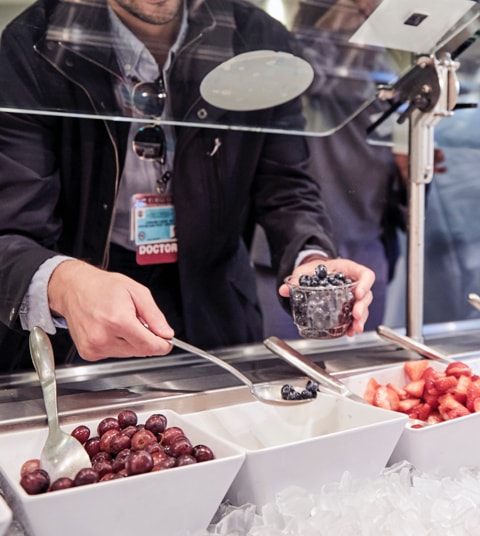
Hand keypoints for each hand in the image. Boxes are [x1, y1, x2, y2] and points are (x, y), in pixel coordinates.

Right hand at [47, 260, 174, 360]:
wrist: (74, 288)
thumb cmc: (103, 287)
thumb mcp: (137, 292)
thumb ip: (154, 315)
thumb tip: (166, 333)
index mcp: (117, 320)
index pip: (149, 346)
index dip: (163, 345)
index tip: (167, 341)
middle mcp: (103, 337)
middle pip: (140, 351)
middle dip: (147, 339)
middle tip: (140, 322)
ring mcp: (94, 347)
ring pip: (129, 354)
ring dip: (132, 342)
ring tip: (121, 323)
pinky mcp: (88, 353)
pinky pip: (114, 354)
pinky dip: (119, 344)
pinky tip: (111, 330)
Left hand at [278, 257, 374, 335]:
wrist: (314, 272)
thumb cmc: (316, 268)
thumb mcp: (306, 270)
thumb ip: (296, 278)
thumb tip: (284, 290)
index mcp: (348, 269)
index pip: (365, 275)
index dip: (365, 284)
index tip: (358, 293)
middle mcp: (354, 282)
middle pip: (366, 294)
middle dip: (363, 306)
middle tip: (356, 315)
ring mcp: (352, 295)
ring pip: (363, 307)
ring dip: (361, 319)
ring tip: (355, 329)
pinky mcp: (348, 306)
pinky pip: (355, 316)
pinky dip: (353, 325)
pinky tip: (350, 332)